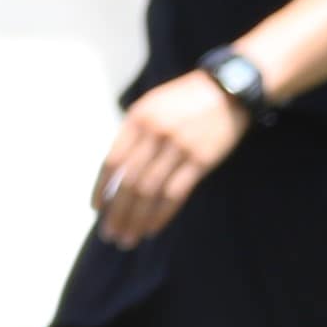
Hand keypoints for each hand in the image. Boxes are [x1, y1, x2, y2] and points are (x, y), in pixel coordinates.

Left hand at [91, 71, 246, 245]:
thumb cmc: (186, 100)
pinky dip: (160, 214)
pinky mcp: (201, 160)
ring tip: (126, 238)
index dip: (101, 189)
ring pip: (149, 192)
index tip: (97, 209)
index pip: (112, 163)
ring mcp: (178, 147)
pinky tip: (151, 229)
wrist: (229, 88)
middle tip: (109, 234)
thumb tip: (116, 174)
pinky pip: (176, 194)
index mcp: (137, 120)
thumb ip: (133, 135)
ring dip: (135, 219)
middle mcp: (154, 134)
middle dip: (116, 212)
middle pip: (128, 182)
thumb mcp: (152, 106)